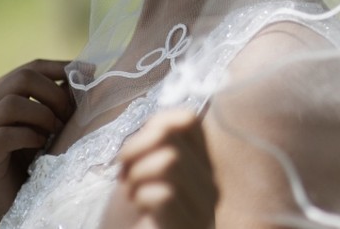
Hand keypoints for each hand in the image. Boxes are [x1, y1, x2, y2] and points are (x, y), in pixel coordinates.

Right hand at [0, 59, 74, 227]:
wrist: (18, 197)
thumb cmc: (38, 154)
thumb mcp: (53, 120)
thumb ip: (62, 96)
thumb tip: (86, 71)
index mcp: (0, 92)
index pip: (32, 67)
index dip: (61, 67)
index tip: (90, 73)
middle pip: (22, 78)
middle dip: (54, 94)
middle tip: (69, 114)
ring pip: (11, 104)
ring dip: (43, 116)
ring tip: (56, 131)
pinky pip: (6, 135)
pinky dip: (31, 136)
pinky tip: (42, 145)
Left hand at [116, 109, 218, 228]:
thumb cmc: (129, 213)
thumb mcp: (139, 163)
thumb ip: (155, 137)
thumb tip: (162, 126)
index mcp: (202, 162)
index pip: (186, 120)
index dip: (149, 131)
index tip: (133, 156)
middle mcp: (211, 182)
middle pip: (170, 138)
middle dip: (134, 154)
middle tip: (129, 181)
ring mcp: (204, 207)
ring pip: (169, 161)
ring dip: (138, 176)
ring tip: (136, 195)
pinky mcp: (190, 226)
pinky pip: (164, 192)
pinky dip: (142, 197)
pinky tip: (143, 212)